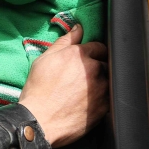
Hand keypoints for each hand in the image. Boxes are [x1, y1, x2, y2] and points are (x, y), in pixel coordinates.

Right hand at [18, 24, 107, 147]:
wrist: (39, 120)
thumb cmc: (38, 90)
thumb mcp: (45, 59)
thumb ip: (64, 42)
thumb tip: (78, 28)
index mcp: (79, 55)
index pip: (98, 47)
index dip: (93, 52)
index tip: (88, 59)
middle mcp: (94, 69)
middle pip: (106, 62)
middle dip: (99, 66)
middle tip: (85, 76)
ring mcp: (101, 89)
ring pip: (109, 80)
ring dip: (102, 82)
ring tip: (86, 90)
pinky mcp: (104, 107)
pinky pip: (110, 98)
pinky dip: (102, 98)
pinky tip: (88, 102)